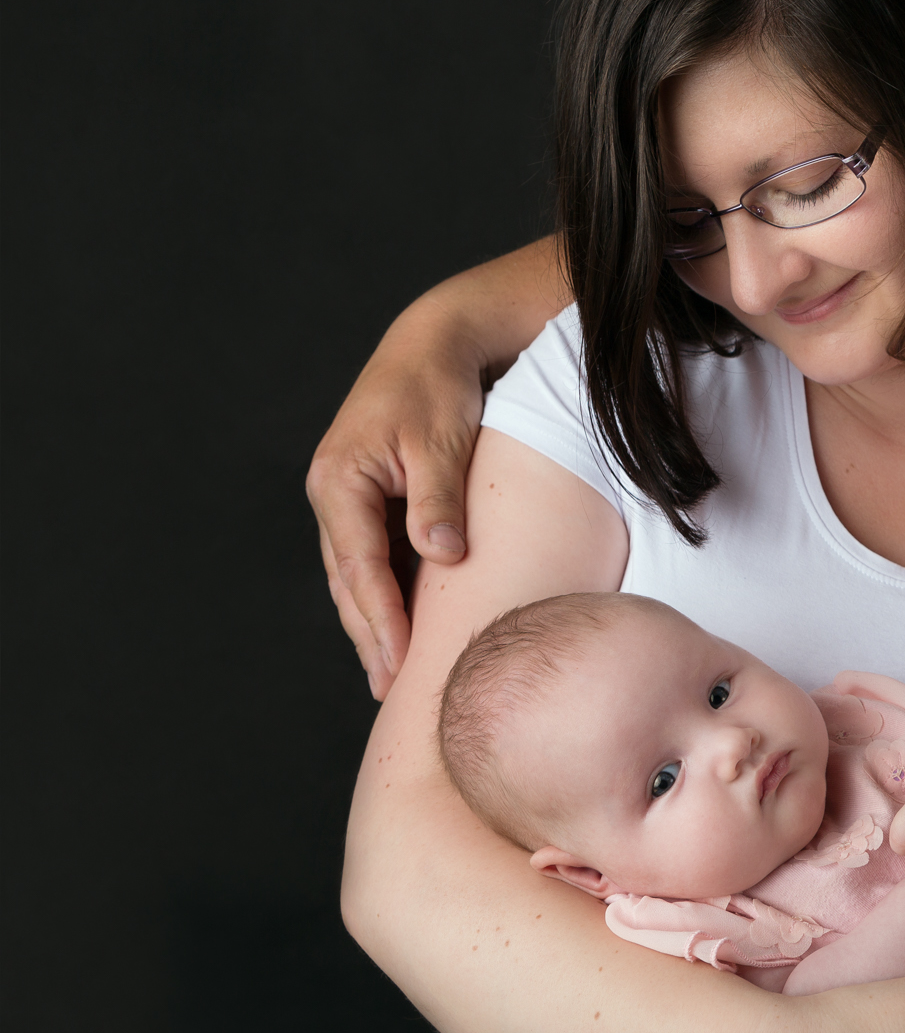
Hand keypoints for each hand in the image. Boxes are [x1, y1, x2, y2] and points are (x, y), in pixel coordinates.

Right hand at [307, 310, 484, 697]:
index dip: (380, 617)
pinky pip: (372, 557)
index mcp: (340, 480)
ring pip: (356, 574)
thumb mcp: (441, 441)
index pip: (359, 565)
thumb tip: (442, 557)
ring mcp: (347, 498)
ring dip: (372, 621)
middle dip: (369, 635)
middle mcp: (333, 493)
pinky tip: (403, 626)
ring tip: (392, 673)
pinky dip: (384, 592)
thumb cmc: (438, 387)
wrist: (436, 344)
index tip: (399, 661)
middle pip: (348, 580)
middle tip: (391, 689)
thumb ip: (439, 500)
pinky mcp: (369, 499)